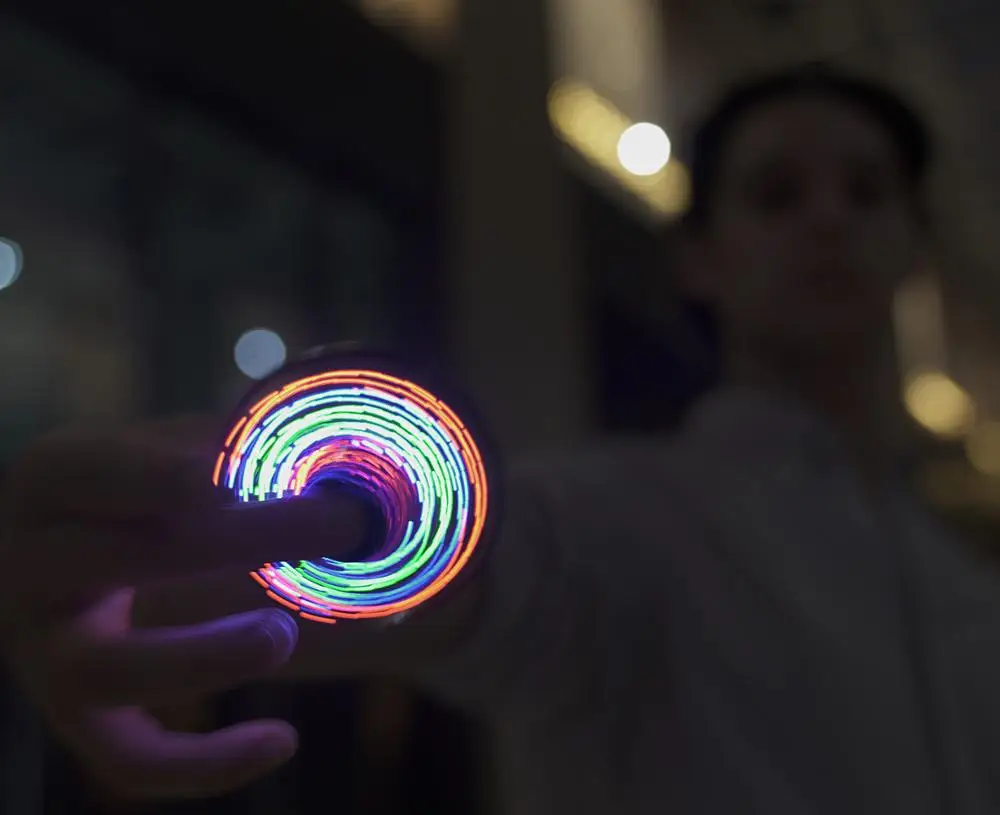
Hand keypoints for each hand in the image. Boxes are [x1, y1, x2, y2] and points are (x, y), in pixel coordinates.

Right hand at [0, 417, 364, 799]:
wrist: (64, 557)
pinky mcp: (73, 712)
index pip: (95, 471)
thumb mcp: (167, 448)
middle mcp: (30, 562)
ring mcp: (42, 648)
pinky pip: (129, 757)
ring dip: (207, 658)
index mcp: (53, 480)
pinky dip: (204, 764)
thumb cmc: (136, 490)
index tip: (225, 479)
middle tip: (342, 524)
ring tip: (284, 635)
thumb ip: (229, 446)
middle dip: (244, 542)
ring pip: (115, 670)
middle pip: (128, 558)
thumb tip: (328, 452)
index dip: (157, 477)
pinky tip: (282, 741)